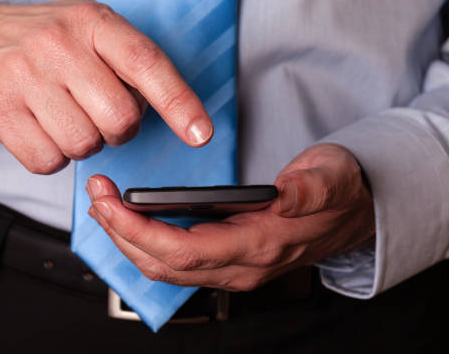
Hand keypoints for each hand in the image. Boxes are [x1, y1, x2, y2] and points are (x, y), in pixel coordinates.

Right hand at [0, 0, 212, 173]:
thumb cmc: (37, 41)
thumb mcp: (85, 31)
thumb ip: (125, 62)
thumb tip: (167, 110)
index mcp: (92, 23)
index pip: (147, 64)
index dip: (179, 103)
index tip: (200, 134)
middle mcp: (58, 45)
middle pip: (119, 119)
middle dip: (117, 129)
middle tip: (96, 113)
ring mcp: (24, 78)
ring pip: (84, 145)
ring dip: (81, 142)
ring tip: (61, 116)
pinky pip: (48, 161)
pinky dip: (50, 155)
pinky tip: (39, 129)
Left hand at [86, 143, 374, 290]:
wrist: (351, 217)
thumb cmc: (339, 195)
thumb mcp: (334, 179)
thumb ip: (312, 188)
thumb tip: (286, 193)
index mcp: (262, 246)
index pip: (186, 251)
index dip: (141, 232)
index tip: (111, 203)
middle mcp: (241, 267)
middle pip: (164, 264)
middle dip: (121, 233)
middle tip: (96, 195)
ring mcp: (232, 269)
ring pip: (164, 269)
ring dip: (127, 240)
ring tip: (104, 207)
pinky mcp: (226, 261)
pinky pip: (175, 263)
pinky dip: (144, 244)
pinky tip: (130, 222)